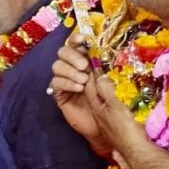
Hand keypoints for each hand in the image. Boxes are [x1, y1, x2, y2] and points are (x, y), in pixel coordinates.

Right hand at [49, 33, 110, 153]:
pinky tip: (78, 89)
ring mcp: (66, 80)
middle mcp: (74, 68)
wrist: (104, 129)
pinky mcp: (59, 93)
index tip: (83, 39)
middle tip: (84, 66)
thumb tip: (97, 62)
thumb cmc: (112, 107)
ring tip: (83, 81)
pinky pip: (56, 83)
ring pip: (57, 66)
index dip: (77, 39)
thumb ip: (104, 73)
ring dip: (69, 70)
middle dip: (72, 56)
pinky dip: (66, 83)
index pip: (78, 45)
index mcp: (88, 62)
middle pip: (63, 52)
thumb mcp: (112, 87)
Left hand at [82, 70, 149, 162]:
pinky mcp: (115, 127)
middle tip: (100, 71)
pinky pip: (111, 109)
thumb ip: (106, 92)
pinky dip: (111, 101)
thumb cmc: (125, 128)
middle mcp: (99, 114)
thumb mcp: (114, 107)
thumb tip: (99, 77)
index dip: (91, 76)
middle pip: (94, 95)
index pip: (90, 88)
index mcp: (97, 108)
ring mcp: (107, 121)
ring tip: (109, 82)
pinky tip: (117, 99)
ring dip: (104, 91)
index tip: (93, 64)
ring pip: (102, 102)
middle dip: (95, 83)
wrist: (135, 150)